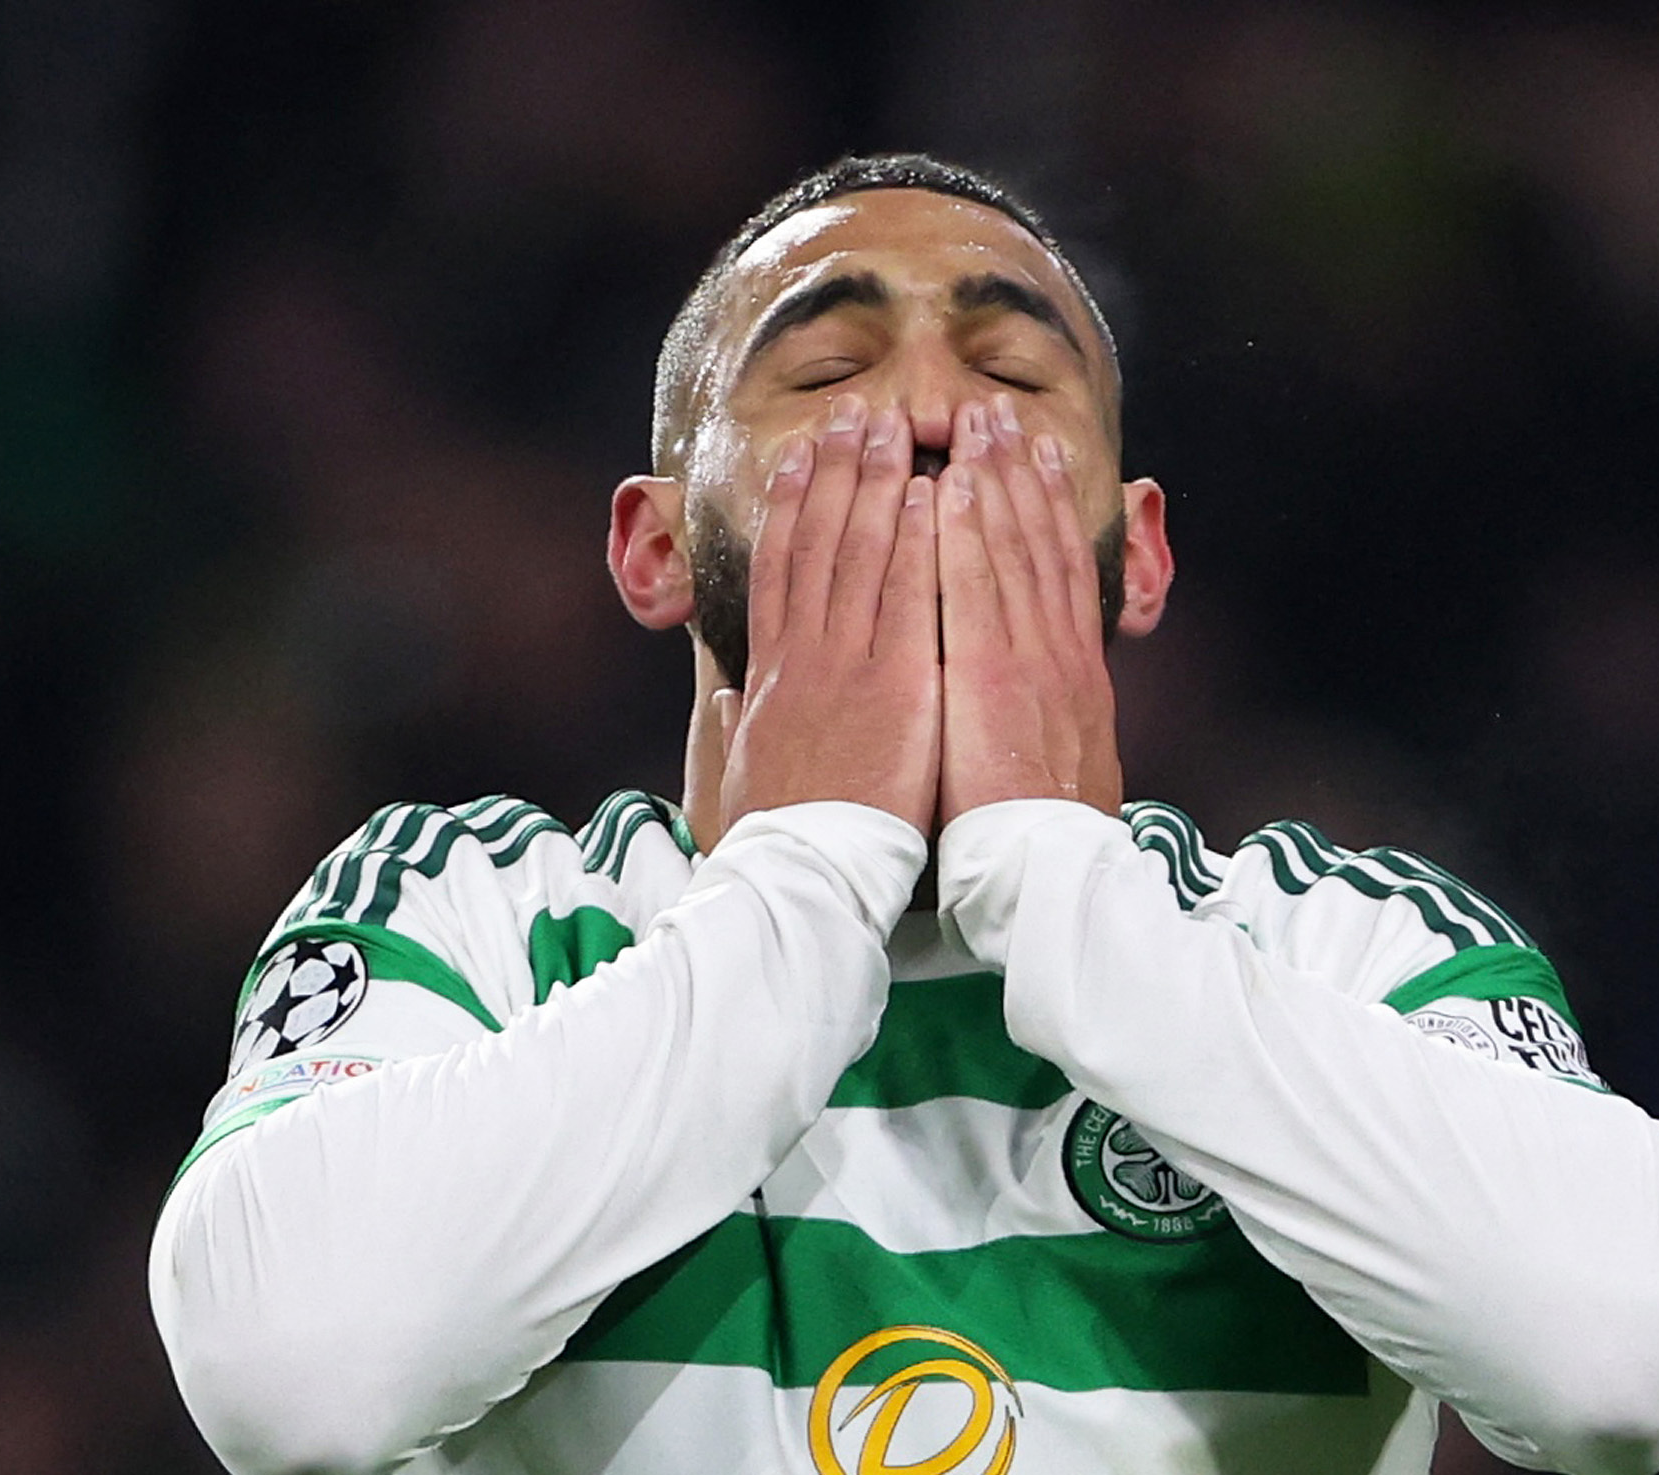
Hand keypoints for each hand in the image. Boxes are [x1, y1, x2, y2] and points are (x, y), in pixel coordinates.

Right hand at [717, 396, 941, 837]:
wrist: (802, 877)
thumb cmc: (780, 838)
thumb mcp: (743, 774)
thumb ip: (739, 728)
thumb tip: (729, 700)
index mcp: (770, 677)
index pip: (778, 571)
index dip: (788, 507)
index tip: (799, 457)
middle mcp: (804, 658)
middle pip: (817, 545)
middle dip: (836, 472)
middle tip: (853, 413)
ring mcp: (848, 668)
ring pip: (859, 556)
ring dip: (877, 485)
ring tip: (892, 428)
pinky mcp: (895, 689)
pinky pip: (908, 601)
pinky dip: (916, 545)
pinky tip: (929, 497)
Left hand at [935, 395, 1123, 823]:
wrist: (1054, 875)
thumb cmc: (1047, 841)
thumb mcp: (1063, 769)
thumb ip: (1044, 724)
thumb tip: (1038, 709)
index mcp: (1072, 677)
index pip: (1060, 574)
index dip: (1047, 512)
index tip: (1036, 459)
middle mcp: (1056, 656)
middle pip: (1040, 546)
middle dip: (1022, 474)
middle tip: (1003, 413)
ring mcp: (1027, 662)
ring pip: (1012, 553)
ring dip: (995, 481)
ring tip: (980, 423)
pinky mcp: (990, 678)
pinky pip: (973, 591)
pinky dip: (964, 535)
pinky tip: (948, 488)